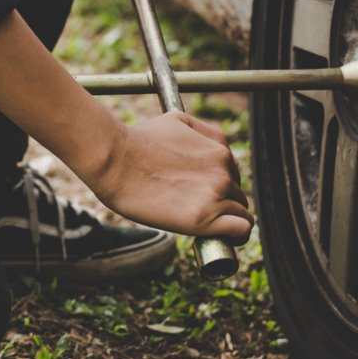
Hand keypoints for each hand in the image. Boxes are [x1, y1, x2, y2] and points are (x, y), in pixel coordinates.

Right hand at [88, 111, 253, 242]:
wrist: (115, 160)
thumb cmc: (137, 140)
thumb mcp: (176, 120)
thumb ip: (204, 132)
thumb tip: (220, 151)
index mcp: (219, 152)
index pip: (233, 175)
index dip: (219, 186)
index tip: (204, 194)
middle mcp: (223, 173)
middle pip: (237, 195)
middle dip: (223, 203)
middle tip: (199, 210)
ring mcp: (215, 197)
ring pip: (242, 214)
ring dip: (228, 220)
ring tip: (209, 227)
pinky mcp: (204, 220)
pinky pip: (241, 230)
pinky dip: (237, 236)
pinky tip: (226, 238)